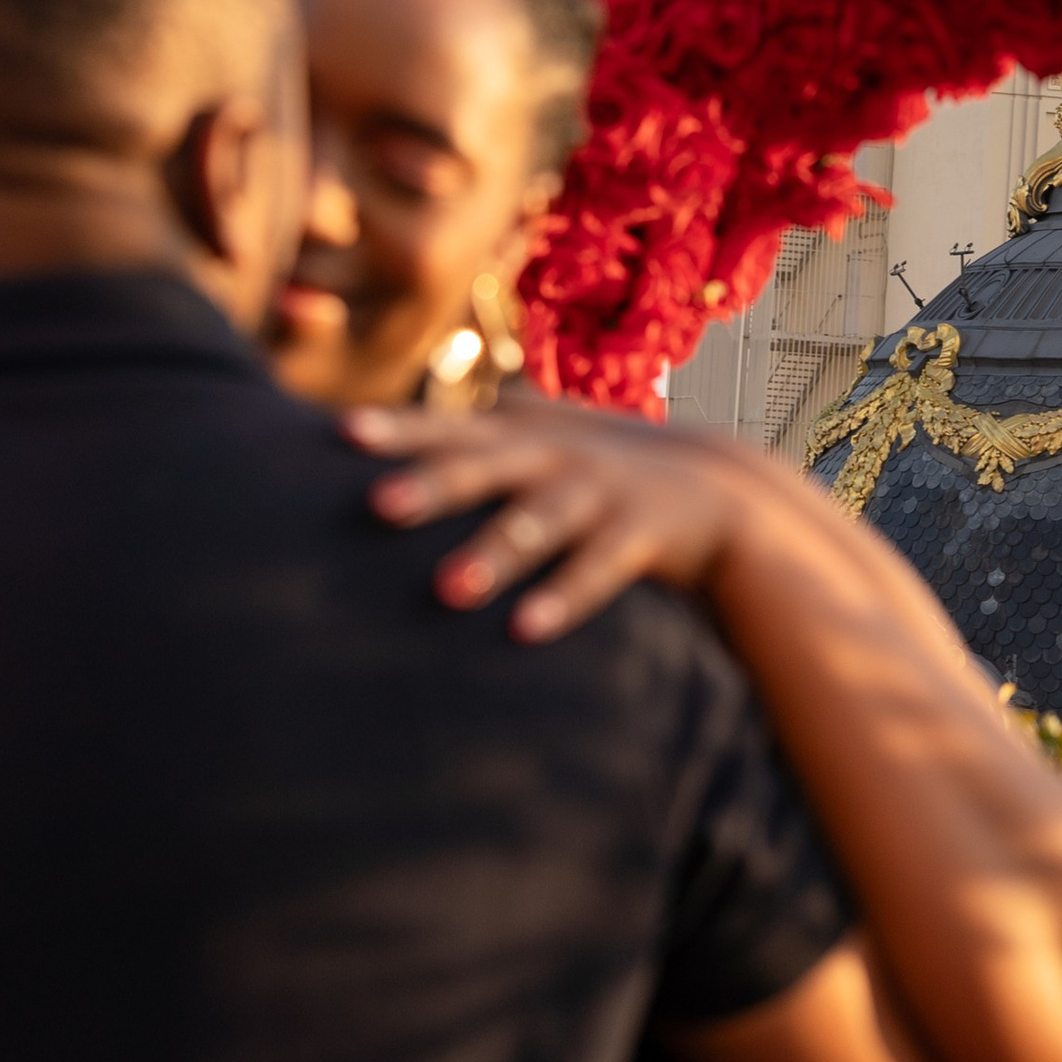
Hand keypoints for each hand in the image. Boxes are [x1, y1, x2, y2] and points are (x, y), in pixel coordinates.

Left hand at [345, 398, 751, 642]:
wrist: (721, 495)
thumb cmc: (606, 477)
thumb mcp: (547, 447)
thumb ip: (485, 439)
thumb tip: (398, 442)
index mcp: (525, 440)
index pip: (452, 429)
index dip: (399, 429)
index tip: (340, 434)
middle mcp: (557, 458)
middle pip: (488, 467)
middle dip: (433, 484)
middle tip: (376, 507)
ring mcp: (601, 492)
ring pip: (541, 521)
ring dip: (494, 554)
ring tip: (446, 591)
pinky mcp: (643, 532)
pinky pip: (599, 570)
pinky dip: (562, 600)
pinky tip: (523, 631)